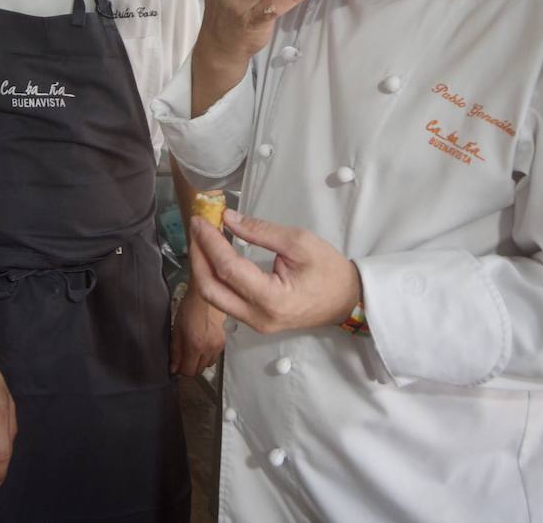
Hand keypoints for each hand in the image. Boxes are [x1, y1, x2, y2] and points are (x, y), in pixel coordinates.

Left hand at [170, 287, 226, 375]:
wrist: (206, 296)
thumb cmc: (191, 307)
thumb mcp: (177, 329)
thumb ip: (175, 351)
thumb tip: (174, 367)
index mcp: (195, 345)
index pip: (188, 371)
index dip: (180, 370)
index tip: (175, 365)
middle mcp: (209, 348)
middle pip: (198, 370)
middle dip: (189, 367)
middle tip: (182, 358)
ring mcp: (218, 345)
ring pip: (207, 365)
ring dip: (199, 362)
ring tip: (192, 350)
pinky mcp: (223, 341)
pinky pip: (215, 356)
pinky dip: (207, 355)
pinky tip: (202, 345)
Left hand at [188, 210, 360, 334]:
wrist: (347, 299)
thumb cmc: (329, 270)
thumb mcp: (298, 242)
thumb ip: (259, 230)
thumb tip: (227, 219)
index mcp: (271, 299)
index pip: (228, 269)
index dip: (210, 242)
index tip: (200, 220)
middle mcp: (258, 317)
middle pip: (210, 289)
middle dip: (198, 256)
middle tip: (196, 229)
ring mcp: (254, 323)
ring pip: (213, 298)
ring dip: (202, 268)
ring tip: (202, 239)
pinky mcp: (254, 321)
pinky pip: (224, 301)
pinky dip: (214, 277)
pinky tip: (214, 257)